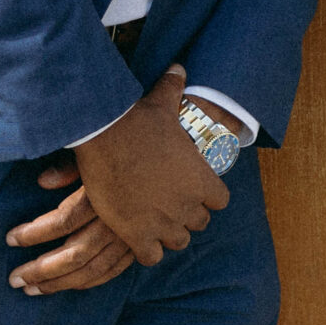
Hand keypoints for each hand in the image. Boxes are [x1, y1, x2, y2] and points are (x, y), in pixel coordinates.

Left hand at [5, 154, 134, 295]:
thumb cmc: (126, 145)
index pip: (63, 220)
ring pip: (93, 269)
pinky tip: (68, 285)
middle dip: (42, 270)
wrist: (165, 153)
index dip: (34, 232)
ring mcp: (131, 236)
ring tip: (32, 288)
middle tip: (14, 279)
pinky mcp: (139, 244)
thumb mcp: (97, 149)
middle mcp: (119, 220)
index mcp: (105, 194)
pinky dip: (89, 281)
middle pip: (76, 253)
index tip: (10, 238)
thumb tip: (42, 182)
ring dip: (60, 283)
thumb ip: (69, 167)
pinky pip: (113, 271)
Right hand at [73, 65, 229, 265]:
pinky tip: (136, 236)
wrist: (105, 137)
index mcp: (203, 180)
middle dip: (187, 216)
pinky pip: (151, 257)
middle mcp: (188, 205)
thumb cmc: (138, 120)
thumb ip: (175, 89)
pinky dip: (146, 250)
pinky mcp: (137, 234)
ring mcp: (163, 222)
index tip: (193, 190)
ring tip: (154, 222)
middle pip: (199, 224)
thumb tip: (179, 67)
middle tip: (170, 205)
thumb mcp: (163, 103)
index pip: (220, 202)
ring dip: (168, 234)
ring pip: (178, 242)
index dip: (207, 197)